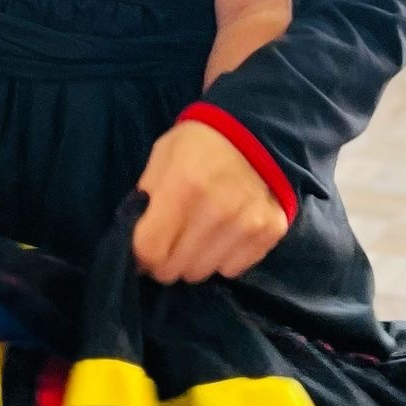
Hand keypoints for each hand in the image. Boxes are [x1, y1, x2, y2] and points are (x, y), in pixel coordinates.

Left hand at [132, 119, 289, 283]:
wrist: (259, 132)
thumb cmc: (201, 144)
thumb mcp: (162, 157)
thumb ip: (146, 198)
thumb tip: (135, 240)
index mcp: (183, 188)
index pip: (149, 251)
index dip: (139, 255)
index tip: (143, 248)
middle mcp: (217, 212)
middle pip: (174, 269)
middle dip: (166, 259)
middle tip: (172, 239)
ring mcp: (247, 225)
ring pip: (202, 273)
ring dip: (194, 260)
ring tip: (199, 234)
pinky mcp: (269, 233)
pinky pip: (232, 270)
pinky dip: (223, 258)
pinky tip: (225, 234)